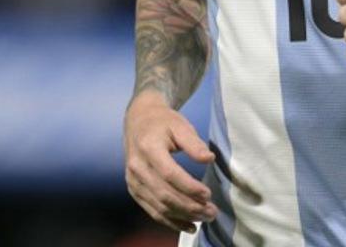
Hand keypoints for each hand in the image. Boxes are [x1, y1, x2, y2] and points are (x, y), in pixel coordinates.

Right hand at [123, 91, 217, 232]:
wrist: (139, 120)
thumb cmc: (163, 122)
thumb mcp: (180, 125)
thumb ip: (194, 143)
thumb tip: (209, 159)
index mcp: (148, 148)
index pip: (169, 174)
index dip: (189, 187)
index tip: (208, 194)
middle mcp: (137, 167)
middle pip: (164, 194)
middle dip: (189, 207)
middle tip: (212, 212)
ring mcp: (133, 180)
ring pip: (158, 206)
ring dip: (182, 216)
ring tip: (205, 218)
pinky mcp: (134, 189)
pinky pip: (152, 210)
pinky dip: (170, 221)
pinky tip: (188, 226)